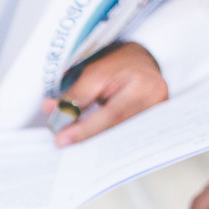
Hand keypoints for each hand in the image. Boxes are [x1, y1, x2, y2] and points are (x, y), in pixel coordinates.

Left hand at [43, 42, 167, 146]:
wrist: (139, 63)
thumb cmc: (119, 65)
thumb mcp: (94, 73)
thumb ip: (75, 95)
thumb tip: (53, 113)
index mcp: (145, 87)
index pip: (112, 115)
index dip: (85, 130)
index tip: (62, 139)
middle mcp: (156, 105)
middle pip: (117, 131)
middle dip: (87, 140)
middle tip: (63, 145)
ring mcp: (155, 119)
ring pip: (119, 139)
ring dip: (93, 144)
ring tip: (71, 146)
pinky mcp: (150, 127)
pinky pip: (123, 139)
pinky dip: (103, 142)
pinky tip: (87, 145)